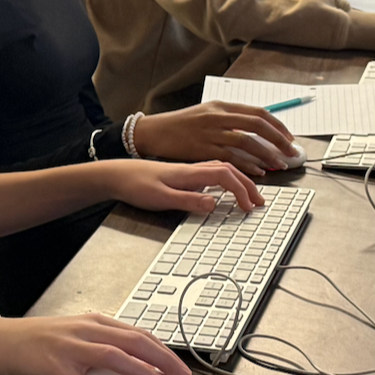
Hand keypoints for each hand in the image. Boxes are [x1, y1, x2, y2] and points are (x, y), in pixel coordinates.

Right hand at [0, 315, 191, 374]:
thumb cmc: (36, 341)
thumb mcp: (74, 335)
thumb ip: (101, 346)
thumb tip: (134, 367)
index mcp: (93, 321)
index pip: (138, 333)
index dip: (163, 350)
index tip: (180, 365)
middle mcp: (85, 330)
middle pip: (134, 342)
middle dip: (163, 360)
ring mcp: (70, 347)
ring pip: (114, 357)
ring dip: (141, 372)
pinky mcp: (55, 367)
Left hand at [104, 159, 263, 213]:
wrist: (114, 174)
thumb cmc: (134, 185)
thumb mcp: (159, 197)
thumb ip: (187, 201)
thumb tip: (213, 205)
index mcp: (188, 172)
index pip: (225, 176)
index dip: (241, 191)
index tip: (249, 207)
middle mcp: (191, 168)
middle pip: (229, 170)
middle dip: (248, 185)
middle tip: (260, 202)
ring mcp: (187, 169)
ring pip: (222, 168)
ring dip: (239, 180)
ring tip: (250, 195)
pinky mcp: (182, 173)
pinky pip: (213, 171)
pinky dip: (227, 178)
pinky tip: (226, 186)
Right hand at [133, 101, 296, 175]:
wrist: (154, 132)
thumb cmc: (180, 125)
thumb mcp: (206, 114)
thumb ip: (229, 120)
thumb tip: (256, 131)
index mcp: (221, 106)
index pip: (258, 112)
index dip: (278, 126)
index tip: (289, 137)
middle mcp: (218, 116)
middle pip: (257, 125)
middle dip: (278, 140)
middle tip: (291, 152)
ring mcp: (210, 132)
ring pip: (247, 142)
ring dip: (267, 154)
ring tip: (279, 164)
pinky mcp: (203, 148)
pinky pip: (231, 157)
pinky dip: (248, 164)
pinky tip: (258, 171)